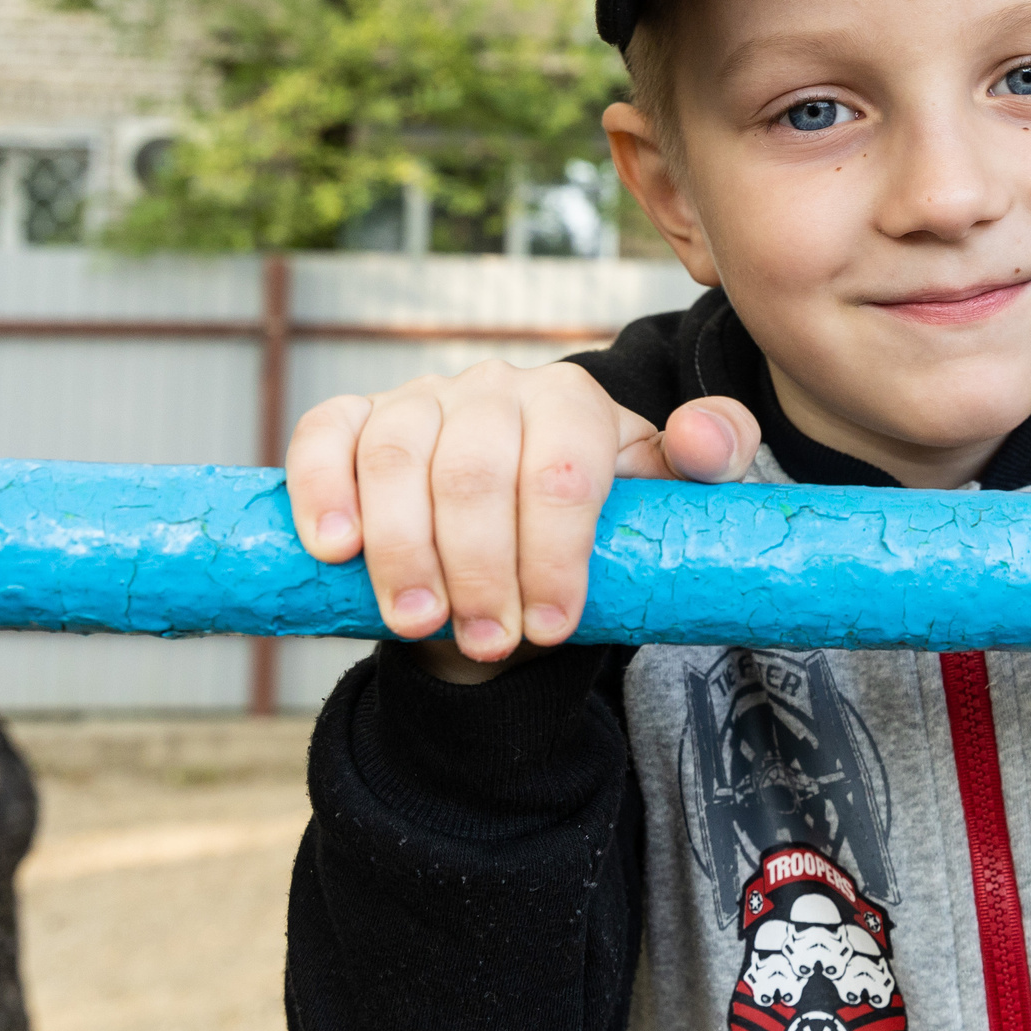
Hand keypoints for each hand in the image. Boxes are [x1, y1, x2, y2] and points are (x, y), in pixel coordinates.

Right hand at [286, 361, 761, 683]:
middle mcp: (495, 389)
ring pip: (398, 459)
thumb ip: (708, 464)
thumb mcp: (662, 505)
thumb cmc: (594, 530)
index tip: (552, 628)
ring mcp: (419, 400)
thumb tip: (705, 440)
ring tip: (419, 624)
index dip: (555, 554)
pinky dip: (322, 490)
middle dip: (480, 568)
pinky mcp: (354, 421)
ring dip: (404, 551)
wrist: (516, 547)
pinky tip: (335, 549)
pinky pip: (324, 438)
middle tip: (489, 641)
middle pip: (476, 472)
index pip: (563, 471)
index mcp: (573, 402)